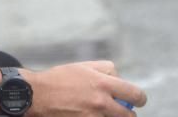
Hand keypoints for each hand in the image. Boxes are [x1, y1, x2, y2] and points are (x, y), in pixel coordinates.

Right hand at [26, 61, 146, 116]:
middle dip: (128, 113)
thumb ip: (104, 69)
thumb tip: (119, 77)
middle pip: (128, 115)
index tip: (137, 100)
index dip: (139, 98)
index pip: (134, 94)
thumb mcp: (83, 66)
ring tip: (104, 111)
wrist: (37, 95)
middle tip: (124, 111)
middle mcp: (101, 102)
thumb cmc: (59, 78)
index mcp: (102, 83)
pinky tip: (92, 114)